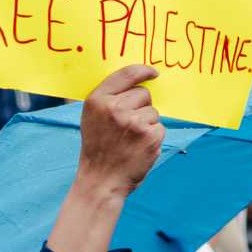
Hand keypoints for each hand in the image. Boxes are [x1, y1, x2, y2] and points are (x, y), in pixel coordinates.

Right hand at [78, 65, 165, 194]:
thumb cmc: (98, 149)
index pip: (126, 74)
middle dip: (141, 106)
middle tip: (127, 127)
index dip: (143, 71)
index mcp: (98, 100)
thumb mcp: (91, 118)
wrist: (101, 181)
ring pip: (153, 111)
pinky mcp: (150, 135)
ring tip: (131, 140)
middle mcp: (114, 108)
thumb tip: (137, 80)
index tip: (153, 73)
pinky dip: (153, 138)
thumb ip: (109, 98)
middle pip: (144, 93)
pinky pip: (160, 127)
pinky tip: (139, 148)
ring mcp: (133, 122)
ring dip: (147, 124)